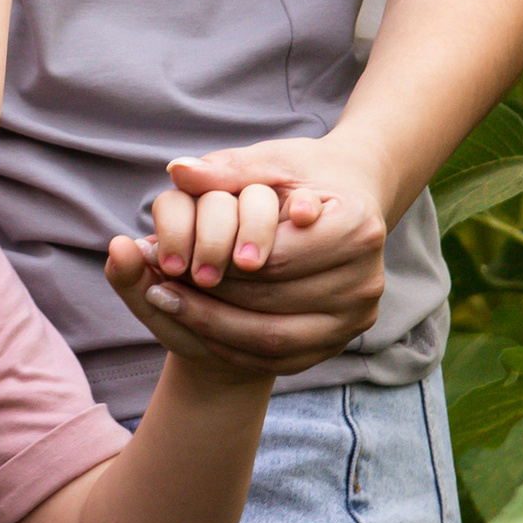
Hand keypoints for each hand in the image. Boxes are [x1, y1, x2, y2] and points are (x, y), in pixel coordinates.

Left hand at [105, 137, 392, 369]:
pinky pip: (278, 359)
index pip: (274, 259)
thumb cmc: (300, 176)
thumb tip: (178, 171)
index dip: (216, 261)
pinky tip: (196, 324)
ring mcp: (356, 318)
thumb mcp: (266, 163)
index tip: (167, 260)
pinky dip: (232, 346)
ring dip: (211, 327)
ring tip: (166, 303)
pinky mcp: (339, 343)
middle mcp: (366, 280)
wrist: (344, 201)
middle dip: (207, 298)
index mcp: (358, 229)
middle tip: (155, 287)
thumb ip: (225, 170)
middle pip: (271, 301)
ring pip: (272, 339)